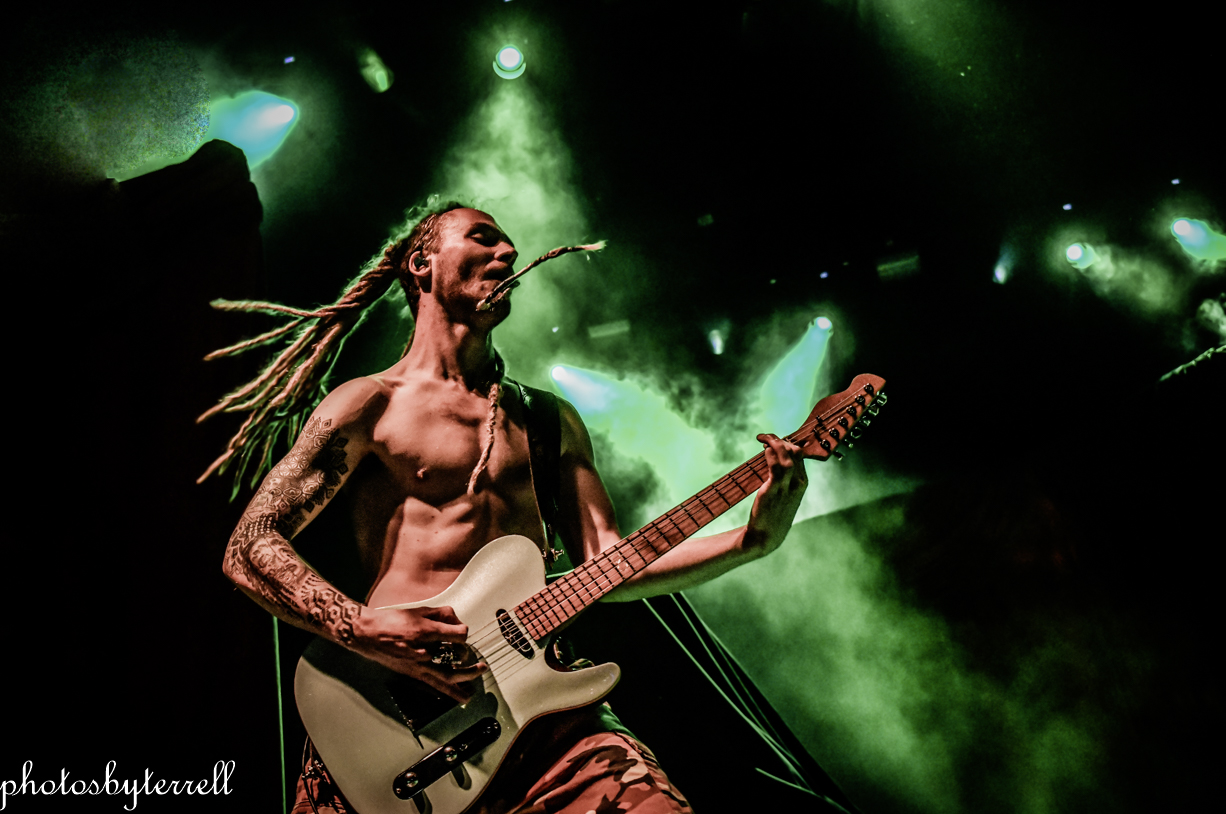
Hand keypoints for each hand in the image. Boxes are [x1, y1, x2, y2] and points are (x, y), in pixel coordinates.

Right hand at [348, 605, 487, 702]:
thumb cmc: (391, 621)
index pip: (458, 636)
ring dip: (462, 684)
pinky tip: (456, 697)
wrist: (368, 634)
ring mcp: (417, 665)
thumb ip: (440, 614)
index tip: (461, 631)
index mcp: (425, 632)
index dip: (463, 632)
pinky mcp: (411, 673)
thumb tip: (455, 620)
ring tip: (472, 690)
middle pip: (455, 661)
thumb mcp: (418, 610)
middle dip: (470, 668)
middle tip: (482, 667)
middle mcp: (423, 651)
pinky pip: (432, 685)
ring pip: (445, 679)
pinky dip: (446, 692)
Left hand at [744, 433, 807, 557]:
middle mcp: (797, 484)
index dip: (787, 443)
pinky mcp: (772, 491)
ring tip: (762, 438)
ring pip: (785, 457)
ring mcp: (786, 487)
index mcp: (802, 483)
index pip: (799, 455)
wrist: (766, 535)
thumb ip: (783, 478)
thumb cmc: (774, 514)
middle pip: (794, 452)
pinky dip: (770, 455)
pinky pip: (774, 467)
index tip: (774, 440)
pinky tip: (764, 450)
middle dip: (781, 440)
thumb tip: (773, 457)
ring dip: (774, 443)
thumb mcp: (785, 495)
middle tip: (766, 437)